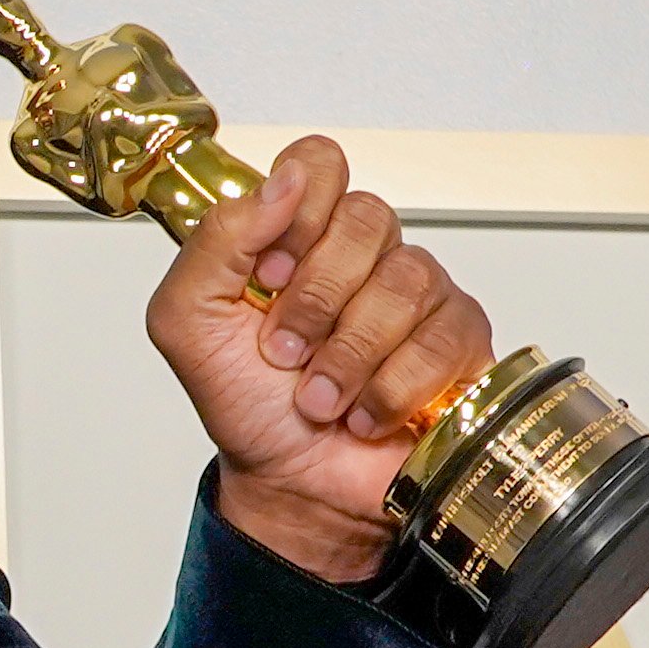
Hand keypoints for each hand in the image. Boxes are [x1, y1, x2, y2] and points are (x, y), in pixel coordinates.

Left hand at [142, 135, 498, 586]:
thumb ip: (216, 240)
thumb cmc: (246, 404)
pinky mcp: (460, 341)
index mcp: (300, 233)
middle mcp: (365, 253)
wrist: (289, 485)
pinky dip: (388, 391)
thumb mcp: (188, 322)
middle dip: (315, 301)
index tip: (269, 274)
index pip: (321, 162)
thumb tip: (282, 182)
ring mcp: (421, 292)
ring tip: (319, 397)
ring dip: (346, 359)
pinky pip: (440, 339)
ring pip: (405, 281)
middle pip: (367, 217)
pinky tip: (364, 413)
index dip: (298, 212)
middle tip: (285, 353)